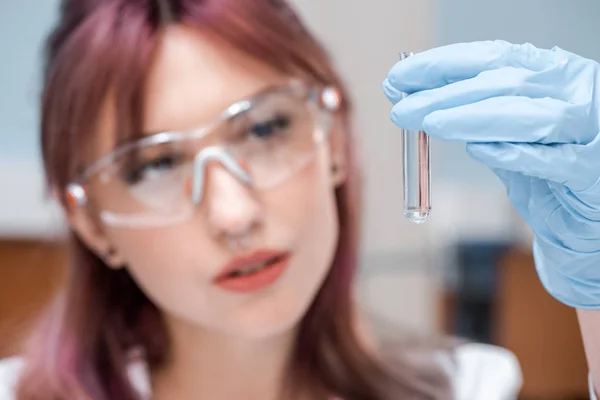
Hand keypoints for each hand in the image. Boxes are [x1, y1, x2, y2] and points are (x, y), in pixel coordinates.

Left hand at [383, 40, 599, 308]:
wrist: (589, 221)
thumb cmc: (546, 174)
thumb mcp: (507, 137)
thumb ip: (473, 117)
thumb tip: (415, 101)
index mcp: (552, 75)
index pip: (492, 59)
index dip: (443, 64)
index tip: (400, 76)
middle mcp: (574, 92)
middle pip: (502, 84)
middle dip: (445, 94)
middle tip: (402, 106)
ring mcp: (589, 129)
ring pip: (526, 115)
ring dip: (471, 118)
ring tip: (430, 123)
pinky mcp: (593, 170)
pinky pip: (553, 160)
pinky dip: (514, 154)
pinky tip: (479, 150)